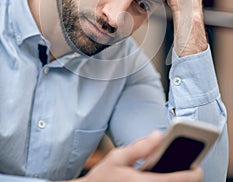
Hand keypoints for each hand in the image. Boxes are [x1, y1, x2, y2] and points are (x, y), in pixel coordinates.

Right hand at [77, 131, 202, 181]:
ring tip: (177, 169)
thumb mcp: (117, 157)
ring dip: (175, 181)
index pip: (174, 181)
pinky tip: (162, 176)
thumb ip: (139, 147)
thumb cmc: (102, 177)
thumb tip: (158, 135)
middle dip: (184, 178)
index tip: (199, 168)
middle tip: (188, 166)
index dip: (190, 175)